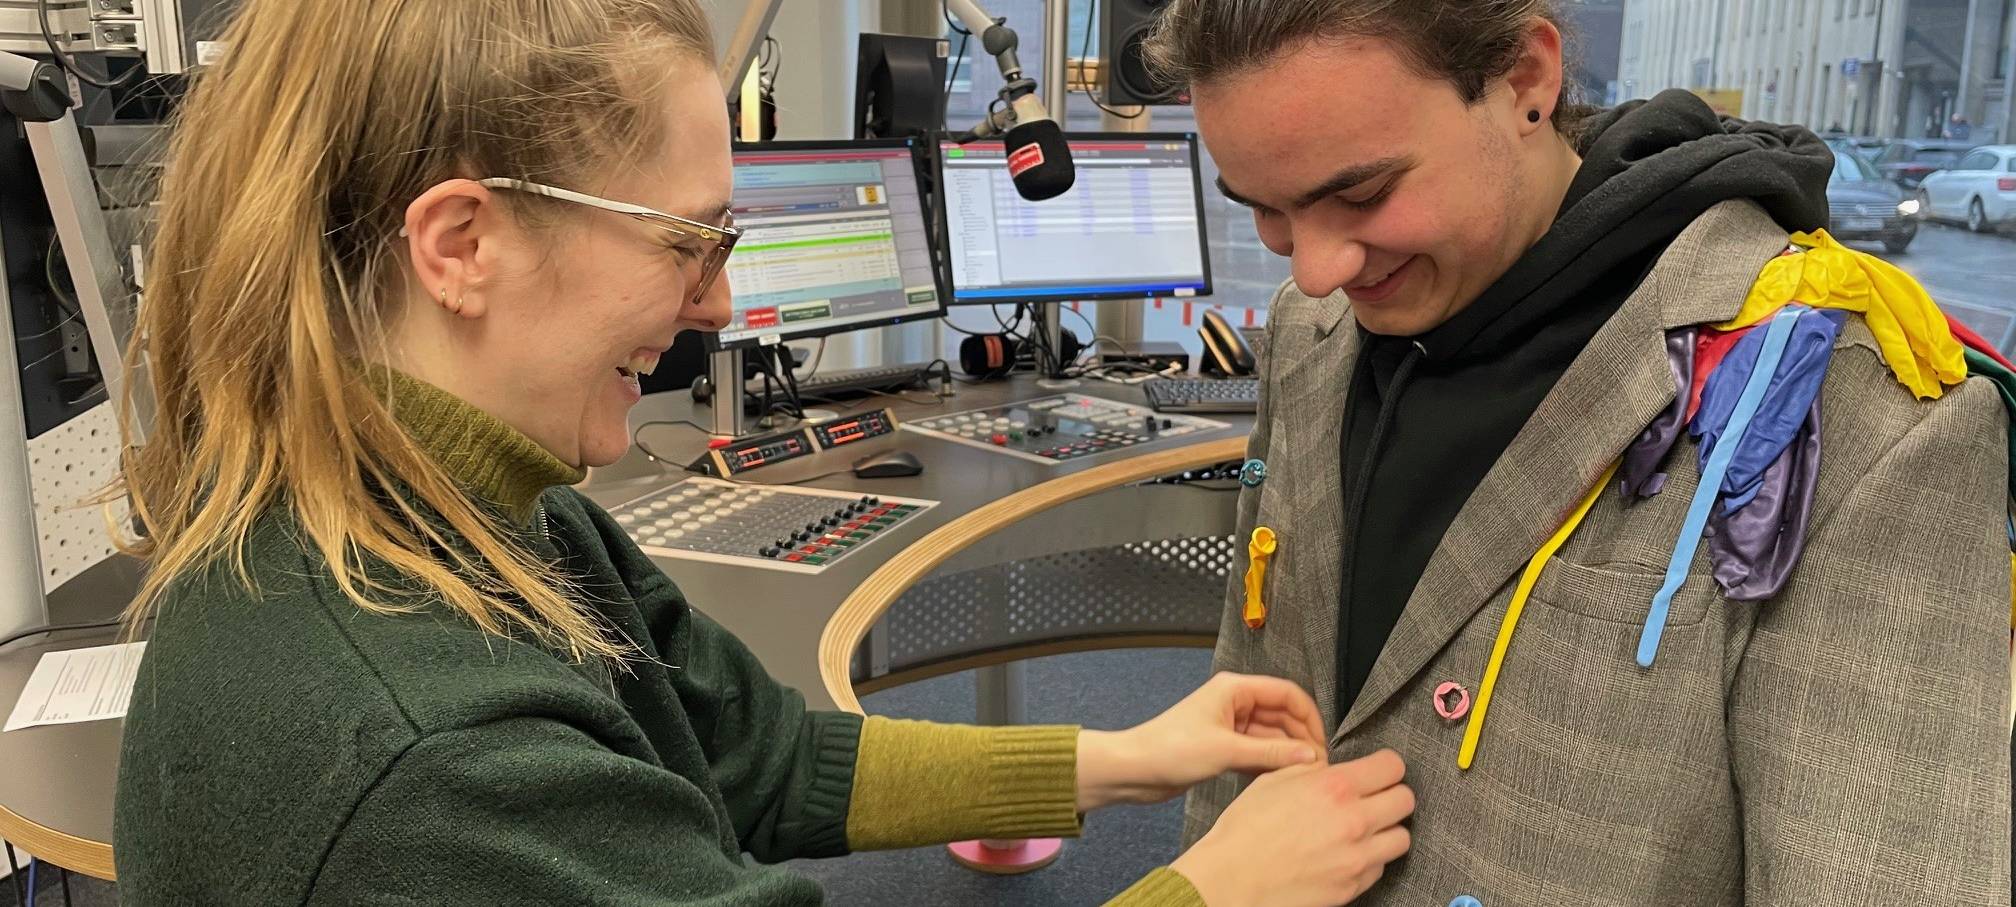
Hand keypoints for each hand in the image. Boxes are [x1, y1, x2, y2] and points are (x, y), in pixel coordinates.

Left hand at [1076, 672, 1325, 811]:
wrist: (1133, 770)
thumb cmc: (1169, 750)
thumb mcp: (1226, 750)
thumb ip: (1272, 752)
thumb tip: (1310, 756)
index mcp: (1234, 689)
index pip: (1287, 694)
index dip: (1309, 717)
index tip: (1322, 744)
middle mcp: (1234, 702)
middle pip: (1282, 715)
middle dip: (1300, 738)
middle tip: (1316, 767)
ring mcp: (1229, 725)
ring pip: (1271, 735)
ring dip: (1286, 753)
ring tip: (1302, 777)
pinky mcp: (1223, 746)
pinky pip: (1257, 750)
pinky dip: (1270, 762)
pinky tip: (1280, 780)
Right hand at [1171, 750, 1414, 906]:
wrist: (1233, 877)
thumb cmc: (1247, 827)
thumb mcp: (1275, 780)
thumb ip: (1313, 769)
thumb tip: (1333, 767)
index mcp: (1334, 787)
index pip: (1392, 766)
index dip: (1386, 766)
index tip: (1379, 771)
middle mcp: (1354, 820)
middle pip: (1406, 800)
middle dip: (1391, 795)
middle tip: (1374, 799)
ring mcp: (1357, 857)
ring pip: (1402, 838)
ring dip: (1387, 831)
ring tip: (1365, 830)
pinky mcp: (1353, 886)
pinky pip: (1380, 867)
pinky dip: (1370, 859)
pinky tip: (1347, 854)